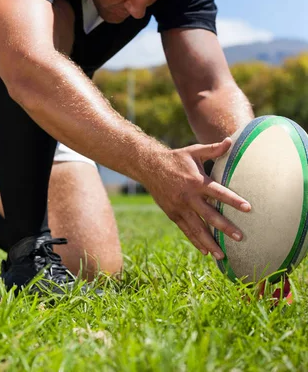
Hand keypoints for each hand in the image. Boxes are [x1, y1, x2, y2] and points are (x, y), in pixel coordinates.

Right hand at [144, 138, 250, 258]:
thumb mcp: (194, 152)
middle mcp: (188, 197)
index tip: (248, 208)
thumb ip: (213, 150)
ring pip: (197, 228)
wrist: (149, 166)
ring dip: (210, 242)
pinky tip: (206, 252)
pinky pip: (186, 230)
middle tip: (240, 237)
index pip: (218, 192)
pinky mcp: (173, 214)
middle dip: (225, 228)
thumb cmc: (176, 158)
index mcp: (196, 181)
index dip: (233, 200)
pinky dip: (196, 242)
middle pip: (209, 215)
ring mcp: (180, 207)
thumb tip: (230, 141)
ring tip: (222, 256)